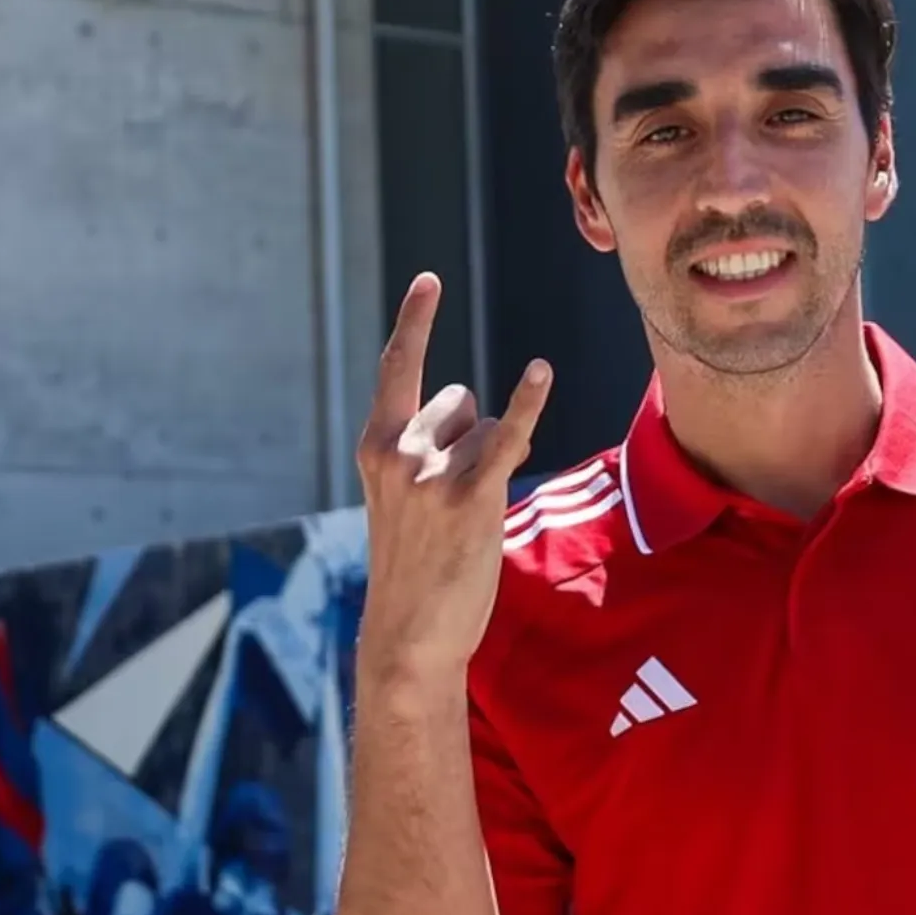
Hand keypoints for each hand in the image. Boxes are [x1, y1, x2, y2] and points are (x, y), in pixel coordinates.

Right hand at [354, 272, 552, 688]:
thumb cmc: (414, 566)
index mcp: (375, 447)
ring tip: (466, 520)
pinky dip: (527, 403)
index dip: (415, 322)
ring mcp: (432, 474)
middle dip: (469, 437)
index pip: (397, 369)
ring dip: (490, 464)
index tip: (429, 280)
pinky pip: (507, 436)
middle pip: (461, 401)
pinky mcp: (471, 497)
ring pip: (488, 430)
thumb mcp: (402, 499)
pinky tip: (540, 373)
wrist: (409, 634)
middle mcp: (398, 452)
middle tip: (450, 502)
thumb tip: (487, 416)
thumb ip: (430, 450)